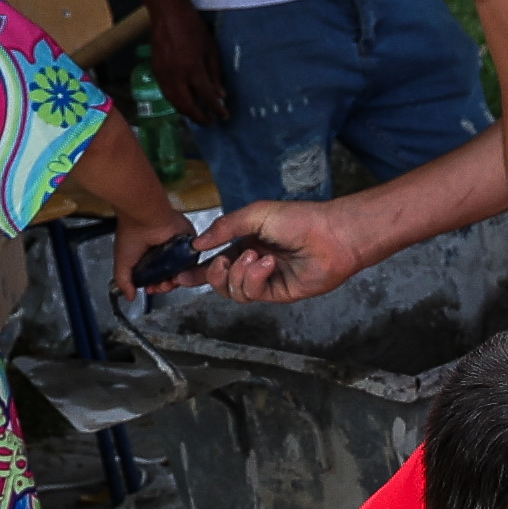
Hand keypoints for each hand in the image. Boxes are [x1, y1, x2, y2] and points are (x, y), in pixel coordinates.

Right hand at [110, 194, 194, 306]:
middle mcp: (164, 252)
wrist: (145, 217)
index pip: (157, 277)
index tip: (150, 290)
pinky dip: (186, 268)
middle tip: (159, 287)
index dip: (155, 286)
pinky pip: (192, 260)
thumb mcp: (123, 263)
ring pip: (182, 271)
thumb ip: (124, 282)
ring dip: (175, 280)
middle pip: (171, 276)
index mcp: (150, 256)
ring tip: (167, 281)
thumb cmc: (131, 234)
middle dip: (165, 286)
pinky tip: (177, 272)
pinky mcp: (189, 242)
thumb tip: (129, 297)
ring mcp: (177, 248)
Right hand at [152, 9, 229, 125]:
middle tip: (210, 122)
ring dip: (187, 112)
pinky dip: (176, 102)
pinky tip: (184, 102)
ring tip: (198, 115)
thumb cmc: (193, 28)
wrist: (167, 13)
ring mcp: (164, 75)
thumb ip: (215, 74)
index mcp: (193, 70)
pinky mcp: (155, 72)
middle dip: (199, 118)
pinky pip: (167, 94)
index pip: (207, 98)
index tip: (224, 117)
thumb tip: (220, 95)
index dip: (217, 110)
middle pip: (187, 106)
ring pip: (174, 102)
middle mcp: (177, 77)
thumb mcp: (210, 49)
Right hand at [197, 198, 366, 303]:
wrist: (330, 235)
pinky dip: (254, 278)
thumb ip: (224, 228)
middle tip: (221, 262)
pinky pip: (251, 293)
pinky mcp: (275, 293)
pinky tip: (266, 264)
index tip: (177, 274)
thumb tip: (198, 244)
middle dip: (210, 275)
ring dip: (238, 273)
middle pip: (218, 281)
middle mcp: (251, 263)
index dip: (194, 269)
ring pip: (232, 290)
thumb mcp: (255, 214)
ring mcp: (263, 280)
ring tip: (255, 256)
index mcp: (244, 242)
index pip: (213, 259)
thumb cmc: (298, 219)